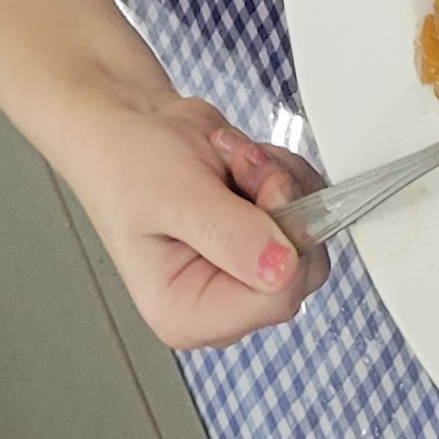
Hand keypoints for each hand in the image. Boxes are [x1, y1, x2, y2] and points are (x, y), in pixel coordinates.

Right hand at [43, 77, 325, 349]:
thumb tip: (282, 269)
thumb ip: (229, 233)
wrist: (129, 125)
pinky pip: (309, 205)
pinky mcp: (265, 235)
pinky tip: (239, 161)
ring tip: (229, 158)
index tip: (265, 188)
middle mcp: (221, 299)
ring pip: (311, 232)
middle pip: (301, 269)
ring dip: (278, 178)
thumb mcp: (173, 196)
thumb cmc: (127, 163)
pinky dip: (283, 170)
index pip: (274, 301)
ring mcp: (246, 266)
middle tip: (241, 165)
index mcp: (187, 313)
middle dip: (280, 201)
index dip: (283, 240)